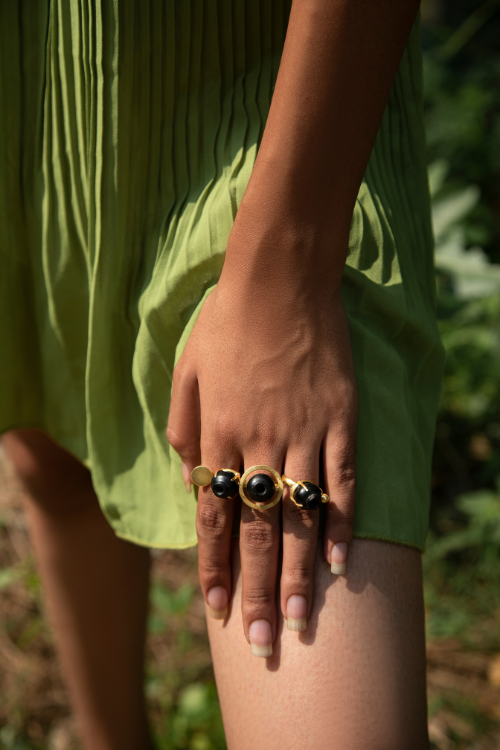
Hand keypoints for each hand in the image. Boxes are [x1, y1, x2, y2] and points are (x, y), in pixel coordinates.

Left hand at [166, 269, 356, 654]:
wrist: (279, 280)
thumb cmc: (226, 322)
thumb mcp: (186, 370)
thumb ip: (185, 429)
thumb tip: (191, 480)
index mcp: (218, 434)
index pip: (211, 515)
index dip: (213, 566)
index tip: (216, 609)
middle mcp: (259, 442)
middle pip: (255, 529)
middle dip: (255, 589)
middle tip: (262, 644)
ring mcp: (304, 432)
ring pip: (300, 517)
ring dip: (297, 573)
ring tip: (299, 621)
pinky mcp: (340, 418)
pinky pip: (341, 480)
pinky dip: (341, 524)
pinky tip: (340, 563)